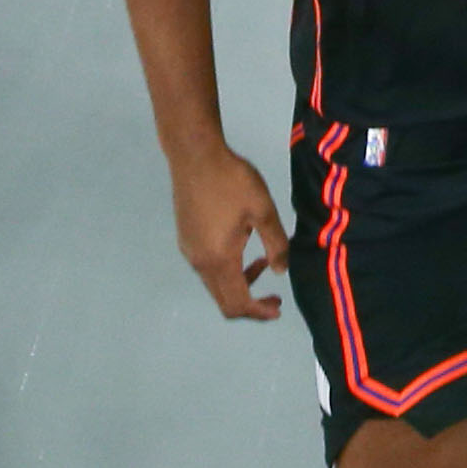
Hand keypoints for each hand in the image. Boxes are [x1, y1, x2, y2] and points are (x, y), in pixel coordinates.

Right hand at [168, 141, 289, 319]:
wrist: (195, 155)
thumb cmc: (232, 180)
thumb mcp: (263, 210)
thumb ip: (276, 244)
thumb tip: (280, 272)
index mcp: (220, 259)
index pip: (238, 302)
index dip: (259, 312)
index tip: (278, 307)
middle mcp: (200, 262)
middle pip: (224, 300)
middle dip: (251, 304)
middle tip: (275, 296)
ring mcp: (189, 251)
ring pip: (215, 284)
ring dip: (240, 283)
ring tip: (263, 260)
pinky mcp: (186, 239)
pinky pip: (208, 268)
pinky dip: (228, 270)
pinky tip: (242, 246)